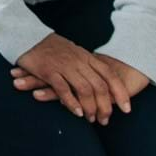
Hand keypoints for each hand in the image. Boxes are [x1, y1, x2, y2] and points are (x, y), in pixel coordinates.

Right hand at [10, 34, 133, 124]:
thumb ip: (86, 66)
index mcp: (86, 56)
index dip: (120, 92)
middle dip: (105, 105)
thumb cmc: (52, 47)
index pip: (109, 74)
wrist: (28, 35)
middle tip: (105, 120)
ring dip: (90, 107)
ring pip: (84, 89)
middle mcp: (78, 60)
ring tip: (92, 119)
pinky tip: (77, 113)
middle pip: (99, 85)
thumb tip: (100, 82)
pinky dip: (72, 102)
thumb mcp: (74, 53)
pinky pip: (64, 89)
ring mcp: (64, 65)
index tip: (127, 108)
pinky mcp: (49, 71)